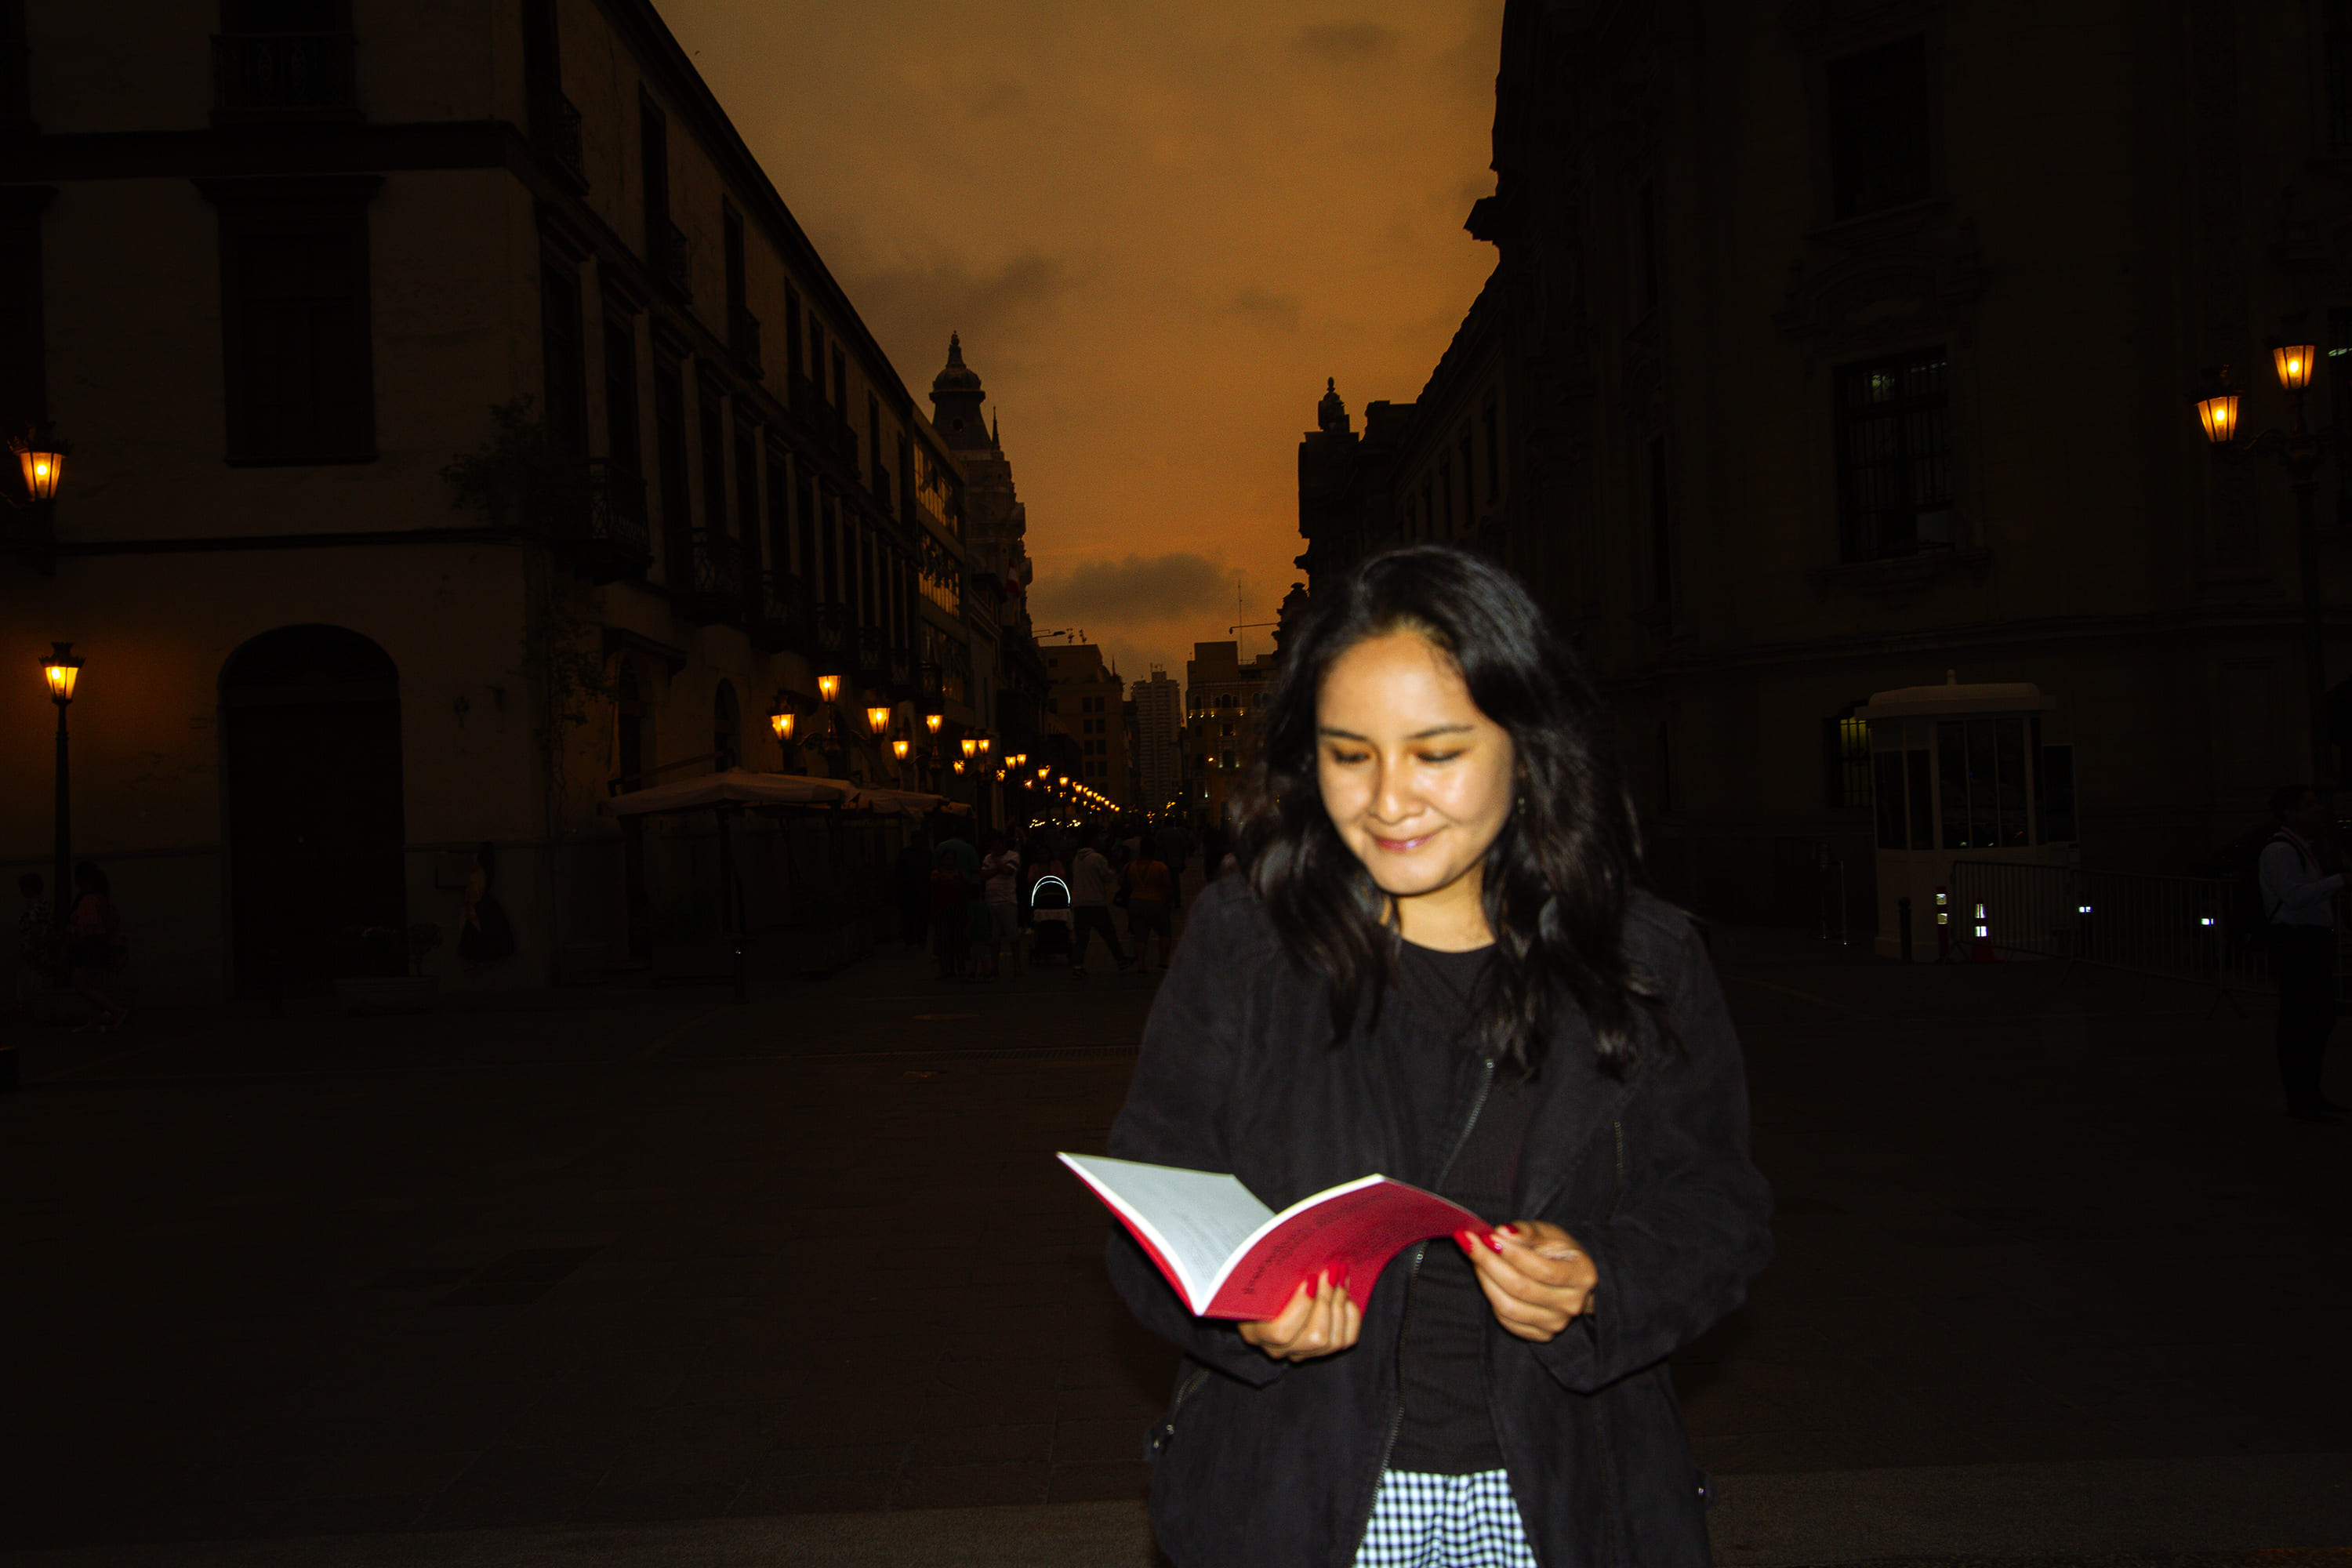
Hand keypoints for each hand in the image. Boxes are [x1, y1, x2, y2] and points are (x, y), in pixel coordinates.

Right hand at [1237, 1270, 1362, 1361]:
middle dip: (1327, 1300)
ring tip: (1340, 1278)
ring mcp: (1300, 1352)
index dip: (1301, 1306)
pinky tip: (1345, 1296)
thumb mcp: (1261, 1277)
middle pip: (1314, 1337)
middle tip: (1331, 1272)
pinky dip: (1350, 1316)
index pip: (1281, 1332)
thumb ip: (1275, 1274)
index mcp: (1255, 1332)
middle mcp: (1277, 1348)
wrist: (1268, 1291)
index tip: (1310, 1279)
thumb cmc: (1263, 1281)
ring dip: (1340, 1305)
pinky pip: (1345, 1340)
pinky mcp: (1321, 1350)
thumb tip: (1302, 1258)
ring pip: (1332, 1341)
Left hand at [1459, 1221, 1598, 1342]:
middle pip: (1521, 1288)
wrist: (1569, 1278)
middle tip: (1470, 1243)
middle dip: (1489, 1263)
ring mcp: (1556, 1323)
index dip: (1512, 1253)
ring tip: (1474, 1258)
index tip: (1488, 1236)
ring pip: (1509, 1307)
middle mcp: (1572, 1304)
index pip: (1542, 1269)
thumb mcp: (1549, 1233)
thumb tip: (1502, 1232)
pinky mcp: (1540, 1334)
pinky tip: (1485, 1277)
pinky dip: (1491, 1297)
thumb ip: (1527, 1232)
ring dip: (1485, 1280)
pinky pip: (1506, 1320)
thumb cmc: (1558, 1252)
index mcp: (1582, 1275)